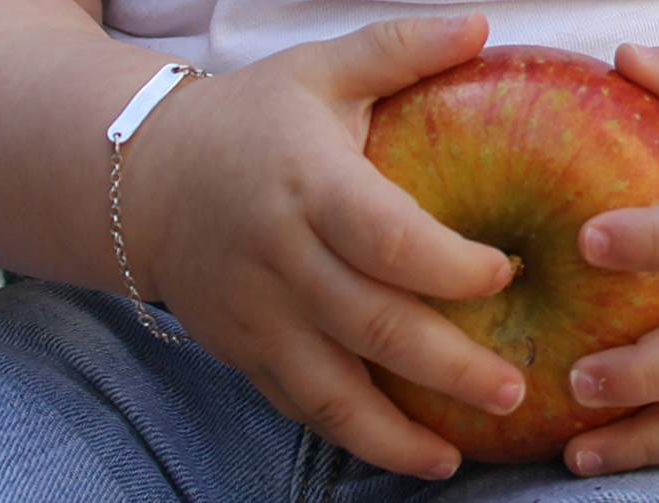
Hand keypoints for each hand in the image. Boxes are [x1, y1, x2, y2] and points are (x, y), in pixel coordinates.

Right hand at [116, 14, 524, 479]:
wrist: (143, 178)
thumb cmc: (251, 122)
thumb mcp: (319, 71)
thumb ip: (399, 49)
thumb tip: (484, 26)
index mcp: (310, 183)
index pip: (385, 236)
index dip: (449, 265)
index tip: (506, 274)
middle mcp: (282, 258)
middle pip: (371, 324)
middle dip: (446, 365)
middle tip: (514, 388)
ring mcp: (258, 315)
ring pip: (330, 388)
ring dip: (397, 431)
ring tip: (461, 453)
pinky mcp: (245, 351)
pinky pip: (303, 406)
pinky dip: (356, 438)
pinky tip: (412, 458)